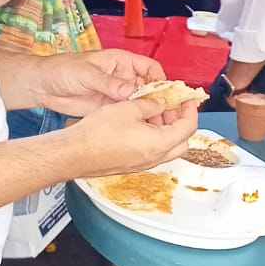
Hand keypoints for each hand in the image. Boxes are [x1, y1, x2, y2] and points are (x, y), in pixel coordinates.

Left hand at [31, 49, 165, 116]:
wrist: (43, 86)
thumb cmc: (62, 69)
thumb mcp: (87, 73)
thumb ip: (108, 82)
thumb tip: (129, 89)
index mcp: (121, 62)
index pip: (149, 68)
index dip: (160, 80)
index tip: (166, 94)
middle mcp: (123, 78)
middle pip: (149, 88)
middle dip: (159, 100)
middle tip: (166, 115)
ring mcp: (117, 93)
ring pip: (141, 103)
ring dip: (150, 113)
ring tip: (157, 126)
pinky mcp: (110, 108)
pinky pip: (128, 114)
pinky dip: (136, 121)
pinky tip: (142, 130)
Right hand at [63, 97, 200, 177]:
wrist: (74, 153)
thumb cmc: (97, 133)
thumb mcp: (129, 108)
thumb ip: (150, 104)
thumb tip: (159, 104)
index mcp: (159, 144)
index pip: (188, 128)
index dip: (190, 111)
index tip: (187, 100)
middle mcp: (154, 158)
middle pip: (181, 142)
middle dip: (181, 122)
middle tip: (172, 107)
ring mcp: (143, 164)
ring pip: (166, 148)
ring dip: (166, 130)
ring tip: (154, 111)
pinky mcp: (131, 165)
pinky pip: (151, 152)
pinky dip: (154, 138)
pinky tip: (140, 123)